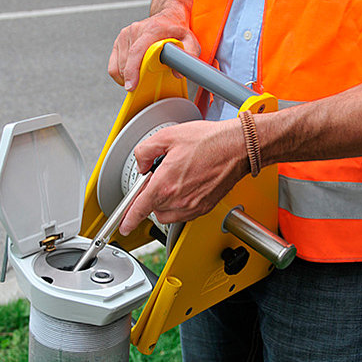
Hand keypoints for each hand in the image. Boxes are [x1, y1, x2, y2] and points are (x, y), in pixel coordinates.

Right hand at [108, 0, 199, 90]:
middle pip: (127, 63)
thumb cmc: (177, 30)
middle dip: (134, 77)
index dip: (132, 70)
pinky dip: (121, 73)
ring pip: (119, 66)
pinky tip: (132, 73)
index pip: (136, 52)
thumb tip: (178, 73)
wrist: (168, 16)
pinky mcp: (119, 40)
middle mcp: (135, 30)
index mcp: (151, 30)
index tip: (131, 86)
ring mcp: (125, 35)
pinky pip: (113, 65)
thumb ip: (189, 54)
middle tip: (146, 81)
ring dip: (128, 75)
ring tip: (142, 72)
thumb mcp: (190, 40)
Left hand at [119, 119, 248, 235]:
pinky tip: (187, 186)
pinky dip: (180, 205)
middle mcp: (179, 200)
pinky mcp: (205, 208)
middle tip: (159, 179)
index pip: (140, 208)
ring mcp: (193, 206)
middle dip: (152, 197)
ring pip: (168, 215)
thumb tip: (141, 162)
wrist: (238, 147)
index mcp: (165, 184)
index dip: (128, 219)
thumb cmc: (210, 141)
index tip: (123, 225)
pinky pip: (184, 214)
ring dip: (165, 203)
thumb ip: (146, 150)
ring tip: (174, 182)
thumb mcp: (168, 136)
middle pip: (153, 210)